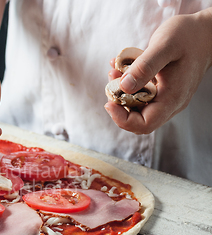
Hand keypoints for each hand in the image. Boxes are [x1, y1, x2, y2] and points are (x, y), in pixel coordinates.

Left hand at [105, 9, 211, 134]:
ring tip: (114, 71)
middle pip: (137, 119)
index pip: (144, 124)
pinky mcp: (161, 89)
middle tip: (111, 80)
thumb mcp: (164, 46)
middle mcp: (169, 103)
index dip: (122, 119)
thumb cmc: (188, 36)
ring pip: (137, 107)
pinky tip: (121, 67)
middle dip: (118, 103)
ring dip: (120, 92)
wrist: (205, 32)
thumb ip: (144, 67)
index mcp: (172, 98)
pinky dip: (127, 84)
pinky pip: (140, 94)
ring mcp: (166, 97)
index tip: (109, 102)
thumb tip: (124, 86)